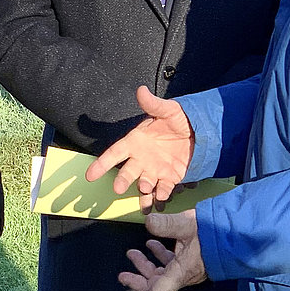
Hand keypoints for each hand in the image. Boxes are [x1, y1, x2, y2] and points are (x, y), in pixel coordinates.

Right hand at [85, 86, 194, 206]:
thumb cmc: (179, 118)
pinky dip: (161, 196)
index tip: (90, 175)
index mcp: (135, 141)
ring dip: (143, 192)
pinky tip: (161, 200)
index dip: (101, 164)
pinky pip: (163, 190)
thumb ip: (153, 104)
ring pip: (144, 185)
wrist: (200, 130)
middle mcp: (141, 158)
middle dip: (122, 180)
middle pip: (127, 172)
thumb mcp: (168, 110)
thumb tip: (141, 90)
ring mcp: (155, 170)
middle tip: (118, 188)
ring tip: (145, 194)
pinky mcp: (170, 178)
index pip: (114, 153)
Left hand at [119, 210, 207, 290]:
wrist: (237, 233)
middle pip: (156, 285)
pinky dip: (159, 256)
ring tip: (133, 253)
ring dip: (146, 265)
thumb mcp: (188, 225)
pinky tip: (152, 244)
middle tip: (123, 275)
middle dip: (138, 280)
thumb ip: (167, 224)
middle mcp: (183, 274)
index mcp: (181, 272)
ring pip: (161, 273)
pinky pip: (170, 263)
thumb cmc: (215, 232)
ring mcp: (187, 268)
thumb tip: (149, 223)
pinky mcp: (190, 260)